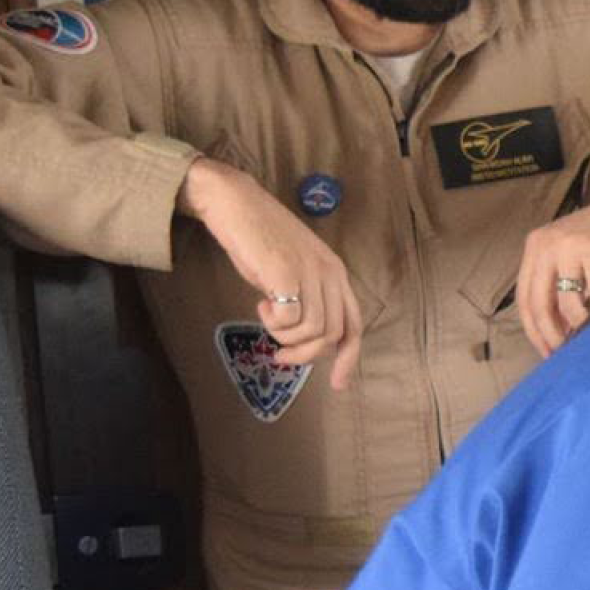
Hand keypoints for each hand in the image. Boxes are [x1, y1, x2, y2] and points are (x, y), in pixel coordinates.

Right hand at [178, 157, 364, 388]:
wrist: (236, 205)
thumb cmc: (261, 240)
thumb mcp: (294, 272)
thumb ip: (307, 299)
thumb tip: (305, 339)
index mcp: (336, 274)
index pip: (354, 325)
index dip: (348, 358)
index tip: (337, 385)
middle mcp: (330, 274)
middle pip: (333, 335)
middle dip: (306, 355)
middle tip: (281, 356)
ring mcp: (310, 272)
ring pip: (313, 331)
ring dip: (286, 338)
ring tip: (267, 320)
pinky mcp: (287, 273)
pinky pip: (290, 320)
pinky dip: (274, 323)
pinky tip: (262, 304)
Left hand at [515, 189, 589, 357]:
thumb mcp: (573, 250)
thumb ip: (559, 281)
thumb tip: (557, 329)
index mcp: (536, 245)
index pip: (524, 297)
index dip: (533, 329)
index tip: (544, 350)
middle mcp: (546, 246)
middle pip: (539, 305)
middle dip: (550, 336)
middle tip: (562, 355)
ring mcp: (569, 249)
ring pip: (568, 306)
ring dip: (579, 328)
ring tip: (589, 338)